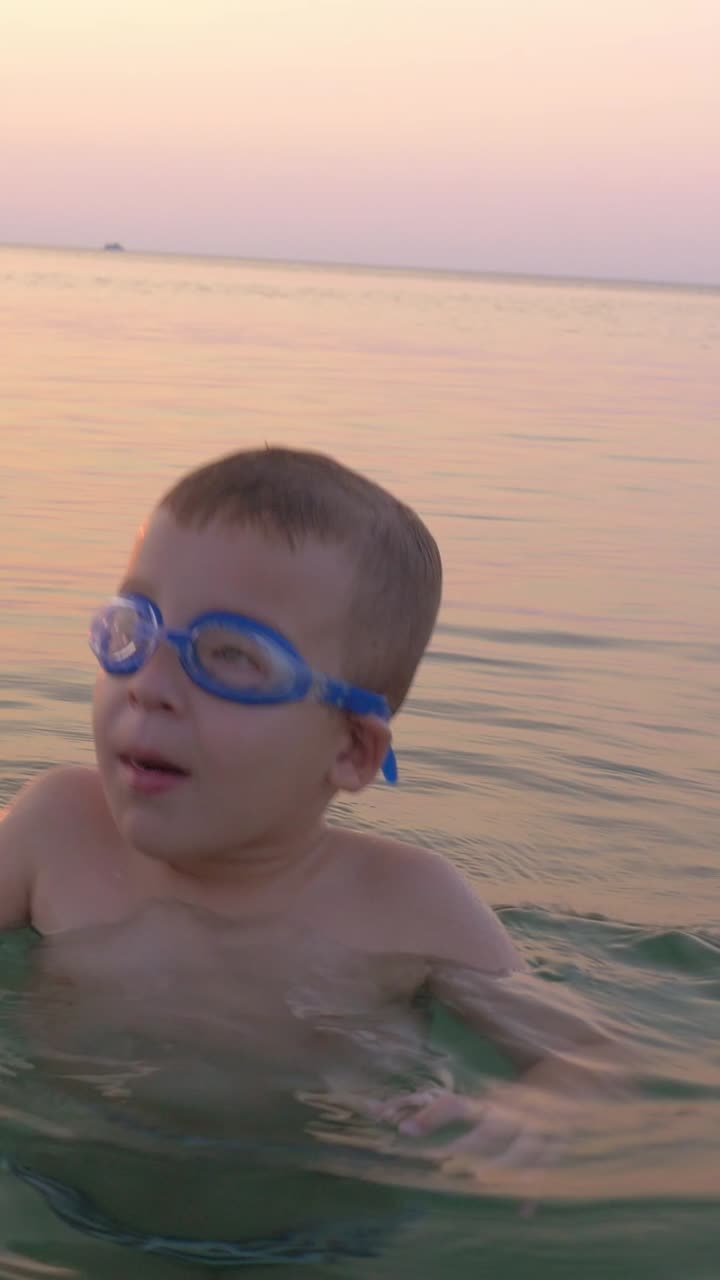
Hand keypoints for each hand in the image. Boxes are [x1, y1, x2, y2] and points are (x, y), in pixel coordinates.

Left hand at [370, 1084, 568, 1171]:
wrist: (572, 1075)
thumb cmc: (517, 1099)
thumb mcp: (488, 1102)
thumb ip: (447, 1114)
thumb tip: (404, 1130)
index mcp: (492, 1102)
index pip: (458, 1105)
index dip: (432, 1116)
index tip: (404, 1130)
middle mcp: (514, 1112)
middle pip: (491, 1128)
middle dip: (470, 1145)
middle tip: (444, 1162)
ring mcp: (540, 1127)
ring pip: (524, 1147)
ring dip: (504, 1164)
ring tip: (482, 1180)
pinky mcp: (561, 1142)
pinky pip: (550, 1167)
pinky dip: (537, 1190)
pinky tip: (524, 1211)